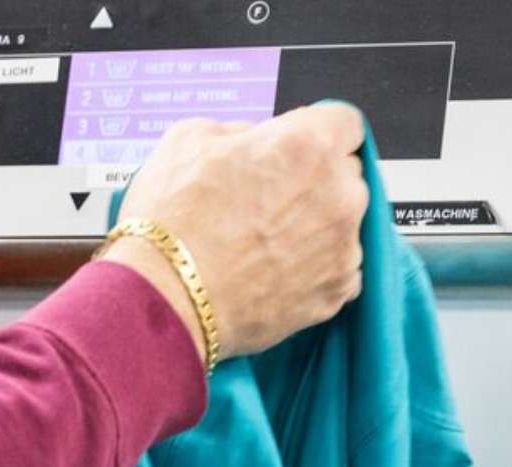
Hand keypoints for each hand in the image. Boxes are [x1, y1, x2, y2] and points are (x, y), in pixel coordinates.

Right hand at [107, 104, 370, 359]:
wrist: (165, 298)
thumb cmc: (172, 222)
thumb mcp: (187, 139)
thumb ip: (240, 131)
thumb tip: (253, 143)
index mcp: (307, 145)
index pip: (344, 122)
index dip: (314, 132)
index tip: (295, 149)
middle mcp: (339, 192)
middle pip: (345, 174)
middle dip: (312, 180)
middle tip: (264, 201)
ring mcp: (344, 246)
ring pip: (341, 224)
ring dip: (314, 227)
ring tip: (262, 244)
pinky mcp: (338, 291)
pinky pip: (337, 269)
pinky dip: (312, 269)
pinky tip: (272, 272)